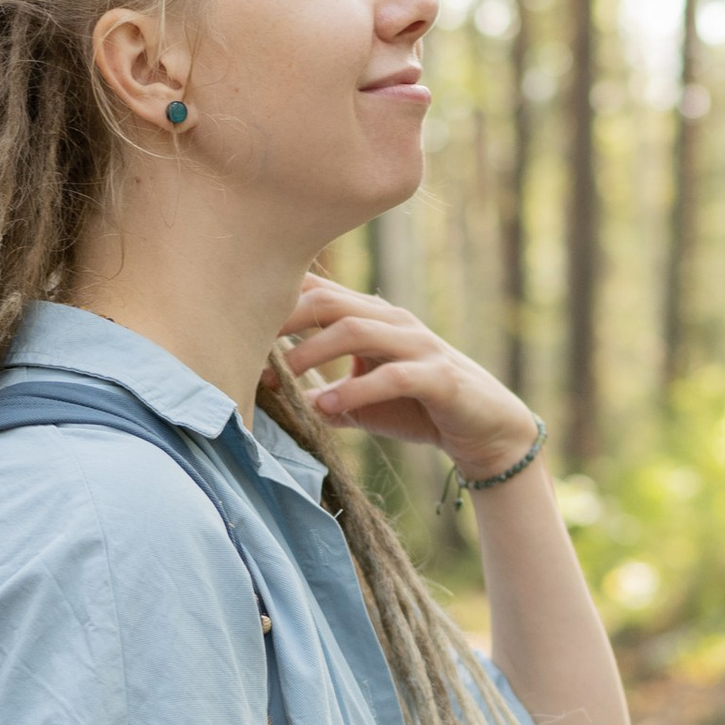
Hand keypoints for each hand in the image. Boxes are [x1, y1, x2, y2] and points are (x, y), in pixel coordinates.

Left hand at [272, 273, 539, 485]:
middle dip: (284, 318)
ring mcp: (418, 345)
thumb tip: (274, 400)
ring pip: (356, 329)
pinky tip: (327, 407)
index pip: (319, 293)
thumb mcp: (363, 401)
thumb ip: (324, 394)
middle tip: (246, 341)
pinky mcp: (439, 377)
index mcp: (373, 319)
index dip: (276, 304)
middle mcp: (393, 322)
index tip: (237, 329)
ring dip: (314, 351)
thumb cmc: (419, 410)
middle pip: (330, 300)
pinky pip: (392, 376)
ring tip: (284, 376)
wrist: (487, 430)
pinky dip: (355, 390)